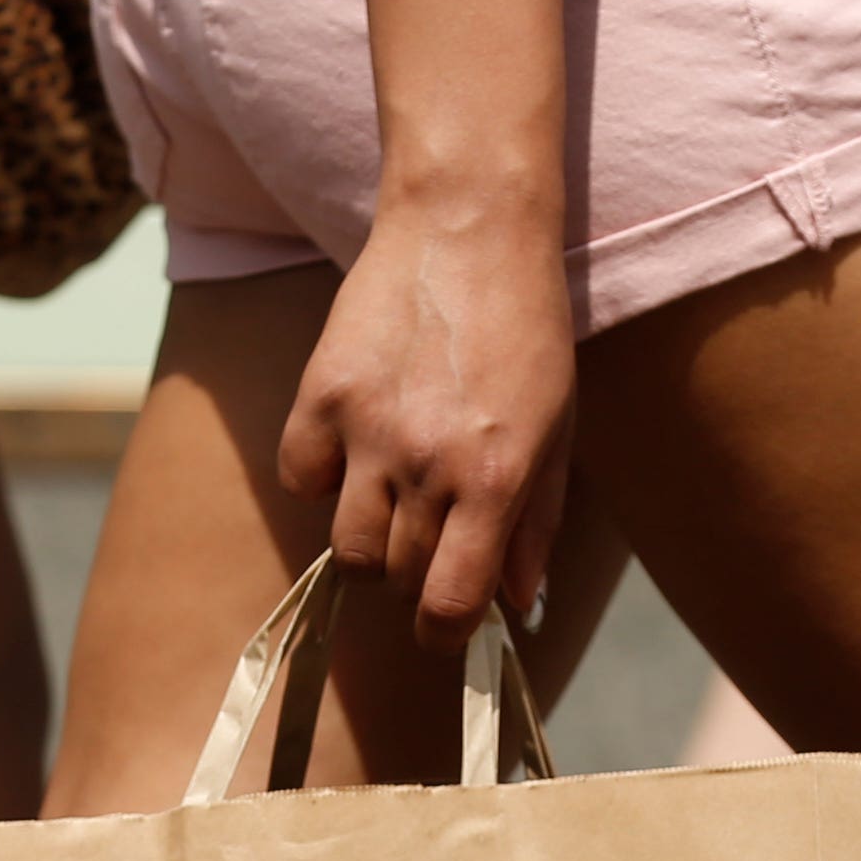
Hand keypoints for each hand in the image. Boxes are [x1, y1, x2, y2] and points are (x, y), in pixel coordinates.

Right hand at [277, 197, 575, 646]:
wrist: (470, 226)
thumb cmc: (527, 332)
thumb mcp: (558, 430)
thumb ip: (537, 524)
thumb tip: (520, 608)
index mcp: (496, 480)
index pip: (451, 604)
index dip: (445, 634)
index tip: (445, 626)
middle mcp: (429, 465)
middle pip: (397, 579)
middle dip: (414, 578)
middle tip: (432, 537)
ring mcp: (369, 431)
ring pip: (346, 547)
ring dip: (369, 542)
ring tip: (394, 499)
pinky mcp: (321, 394)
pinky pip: (302, 478)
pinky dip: (322, 479)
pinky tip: (353, 448)